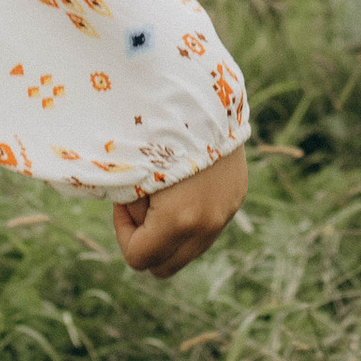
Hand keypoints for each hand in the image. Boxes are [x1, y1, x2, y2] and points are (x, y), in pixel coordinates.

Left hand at [113, 142, 247, 278]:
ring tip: (164, 192)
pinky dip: (191, 217)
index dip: (124, 233)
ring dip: (170, 233)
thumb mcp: (132, 172)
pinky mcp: (236, 197)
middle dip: (147, 243)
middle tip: (141, 204)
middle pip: (166, 267)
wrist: (204, 94)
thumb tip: (134, 225)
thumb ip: (130, 207)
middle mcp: (207, 224)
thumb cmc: (156, 130)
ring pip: (190, 250)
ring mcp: (226, 212)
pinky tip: (184, 184)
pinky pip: (208, 226)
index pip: (139, 259)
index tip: (125, 200)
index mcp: (178, 221)